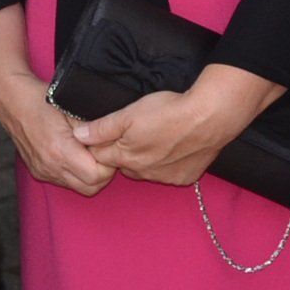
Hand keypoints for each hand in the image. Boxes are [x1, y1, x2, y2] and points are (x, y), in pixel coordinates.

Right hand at [0, 73, 113, 196]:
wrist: (13, 102)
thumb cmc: (42, 100)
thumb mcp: (73, 109)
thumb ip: (94, 128)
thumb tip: (114, 137)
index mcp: (60, 150)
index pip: (96, 176)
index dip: (108, 165)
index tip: (108, 149)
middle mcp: (51, 166)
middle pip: (90, 188)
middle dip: (102, 174)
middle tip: (102, 153)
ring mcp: (44, 171)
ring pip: (78, 187)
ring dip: (88, 175)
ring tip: (89, 153)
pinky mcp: (39, 172)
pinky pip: (64, 181)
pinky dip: (74, 173)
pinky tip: (75, 155)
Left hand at [75, 65, 280, 185]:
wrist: (210, 118)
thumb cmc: (169, 111)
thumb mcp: (130, 113)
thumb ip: (103, 127)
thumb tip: (78, 135)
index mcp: (125, 157)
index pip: (100, 156)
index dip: (102, 141)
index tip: (110, 129)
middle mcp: (142, 172)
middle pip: (122, 164)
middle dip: (123, 151)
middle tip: (136, 129)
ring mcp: (164, 178)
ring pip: (145, 169)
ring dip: (146, 158)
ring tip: (158, 134)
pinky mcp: (184, 178)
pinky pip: (168, 173)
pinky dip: (168, 163)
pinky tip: (175, 146)